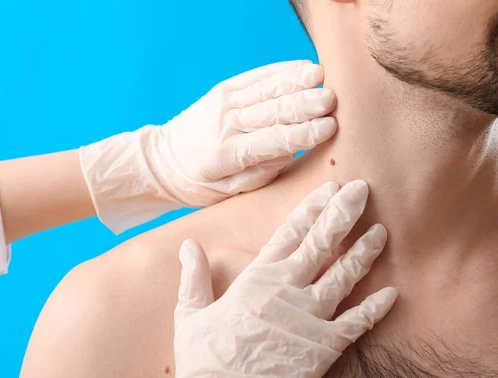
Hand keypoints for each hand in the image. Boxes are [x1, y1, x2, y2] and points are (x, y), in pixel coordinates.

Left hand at [151, 60, 336, 206]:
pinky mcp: (223, 89)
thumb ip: (263, 169)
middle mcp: (226, 124)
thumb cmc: (202, 183)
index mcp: (228, 154)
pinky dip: (282, 71)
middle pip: (273, 110)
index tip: (330, 127)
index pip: (273, 140)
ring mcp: (224, 102)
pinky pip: (257, 76)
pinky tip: (303, 68)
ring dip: (297, 82)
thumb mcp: (231, 189)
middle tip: (333, 100)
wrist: (163, 161)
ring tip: (323, 77)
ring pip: (267, 88)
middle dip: (306, 104)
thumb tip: (295, 147)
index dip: (304, 133)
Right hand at [163, 180, 397, 377]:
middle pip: (322, 243)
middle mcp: (287, 290)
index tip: (328, 188)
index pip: (290, 233)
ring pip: (345, 276)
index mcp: (257, 279)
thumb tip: (187, 245)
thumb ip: (193, 276)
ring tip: (382, 231)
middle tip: (362, 189)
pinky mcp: (325, 348)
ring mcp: (309, 318)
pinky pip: (358, 323)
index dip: (311, 208)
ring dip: (365, 252)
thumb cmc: (203, 358)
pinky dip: (376, 307)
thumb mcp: (190, 312)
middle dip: (343, 213)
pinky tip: (392, 293)